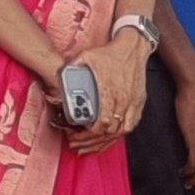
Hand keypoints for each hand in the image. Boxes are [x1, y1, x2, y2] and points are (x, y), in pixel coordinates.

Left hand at [71, 30, 152, 153]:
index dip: (89, 134)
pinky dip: (119, 135)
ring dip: (105, 142)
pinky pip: (131, 125)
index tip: (75, 135)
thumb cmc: (110, 52)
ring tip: (91, 147)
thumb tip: (55, 78)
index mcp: (110, 92)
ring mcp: (133, 103)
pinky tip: (109, 139)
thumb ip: (71, 69)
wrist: (133, 47)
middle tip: (77, 144)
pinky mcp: (138, 103)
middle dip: (92, 142)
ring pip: (121, 131)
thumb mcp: (86, 57)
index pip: (102, 122)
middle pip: (110, 131)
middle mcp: (124, 100)